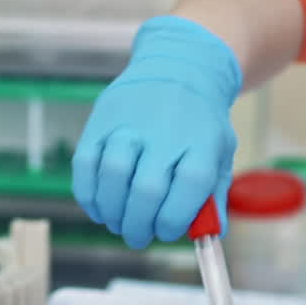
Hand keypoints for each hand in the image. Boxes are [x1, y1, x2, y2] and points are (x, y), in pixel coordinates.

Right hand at [71, 16, 240, 248]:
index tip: (167, 231)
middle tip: (138, 237)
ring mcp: (130, 123)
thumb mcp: (220, 152)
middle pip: (146, 188)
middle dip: (139, 225)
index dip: (174, 219)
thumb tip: (208, 236)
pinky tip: (99, 207)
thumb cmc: (199, 122)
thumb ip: (213, 196)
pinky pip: (85, 163)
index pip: (189, 187)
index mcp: (201, 140)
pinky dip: (88, 193)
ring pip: (112, 175)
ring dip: (112, 211)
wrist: (178, 67)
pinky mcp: (101, 120)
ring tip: (118, 222)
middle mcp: (165, 130)